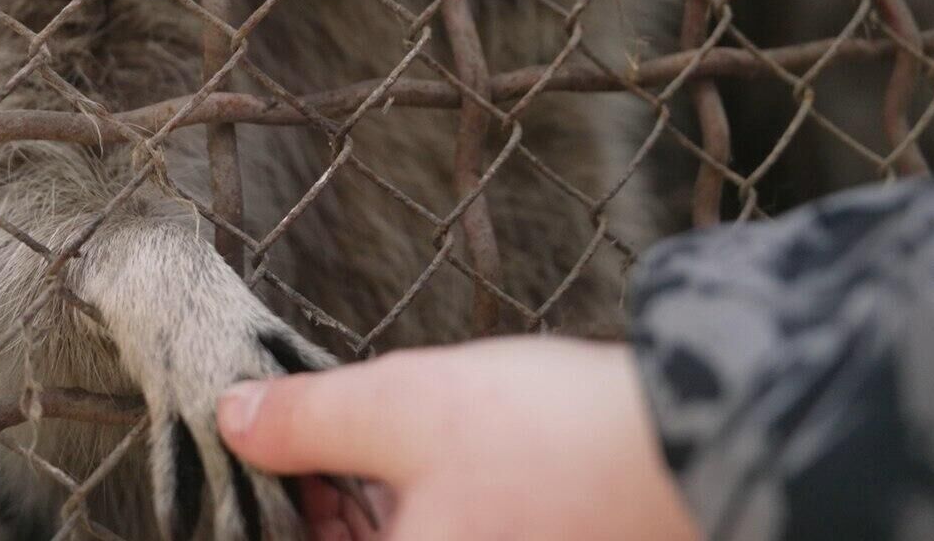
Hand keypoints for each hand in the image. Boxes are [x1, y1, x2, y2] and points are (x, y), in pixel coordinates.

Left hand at [215, 336, 698, 540]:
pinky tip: (439, 468)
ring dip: (380, 513)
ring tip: (371, 450)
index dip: (282, 514)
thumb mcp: (405, 406)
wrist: (701, 452)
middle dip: (329, 513)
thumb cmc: (551, 439)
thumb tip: (233, 418)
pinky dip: (434, 516)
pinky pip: (463, 538)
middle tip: (310, 451)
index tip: (272, 469)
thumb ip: (306, 419)